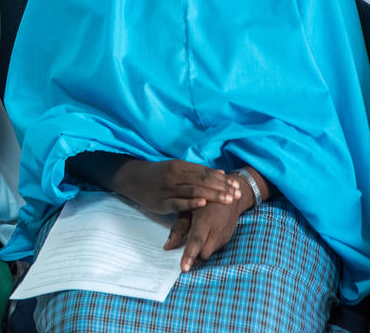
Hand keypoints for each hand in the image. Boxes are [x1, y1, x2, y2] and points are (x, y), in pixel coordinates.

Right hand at [114, 159, 239, 214]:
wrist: (132, 179)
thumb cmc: (158, 174)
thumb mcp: (176, 168)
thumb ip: (197, 171)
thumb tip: (220, 173)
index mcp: (180, 166)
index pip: (205, 172)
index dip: (222, 180)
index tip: (236, 186)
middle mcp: (175, 176)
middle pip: (202, 181)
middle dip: (221, 188)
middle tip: (237, 195)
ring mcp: (168, 189)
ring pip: (193, 191)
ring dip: (212, 195)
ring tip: (227, 200)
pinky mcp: (162, 202)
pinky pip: (178, 203)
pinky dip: (191, 203)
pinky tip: (203, 204)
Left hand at [164, 199, 243, 271]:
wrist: (231, 192)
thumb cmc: (204, 197)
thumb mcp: (188, 208)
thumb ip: (179, 228)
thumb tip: (167, 246)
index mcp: (205, 219)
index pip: (196, 241)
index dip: (189, 255)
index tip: (184, 268)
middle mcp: (217, 229)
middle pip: (204, 252)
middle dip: (194, 255)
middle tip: (184, 253)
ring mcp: (225, 233)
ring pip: (211, 251)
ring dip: (201, 250)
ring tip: (194, 239)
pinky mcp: (229, 236)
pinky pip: (217, 247)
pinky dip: (208, 245)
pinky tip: (204, 235)